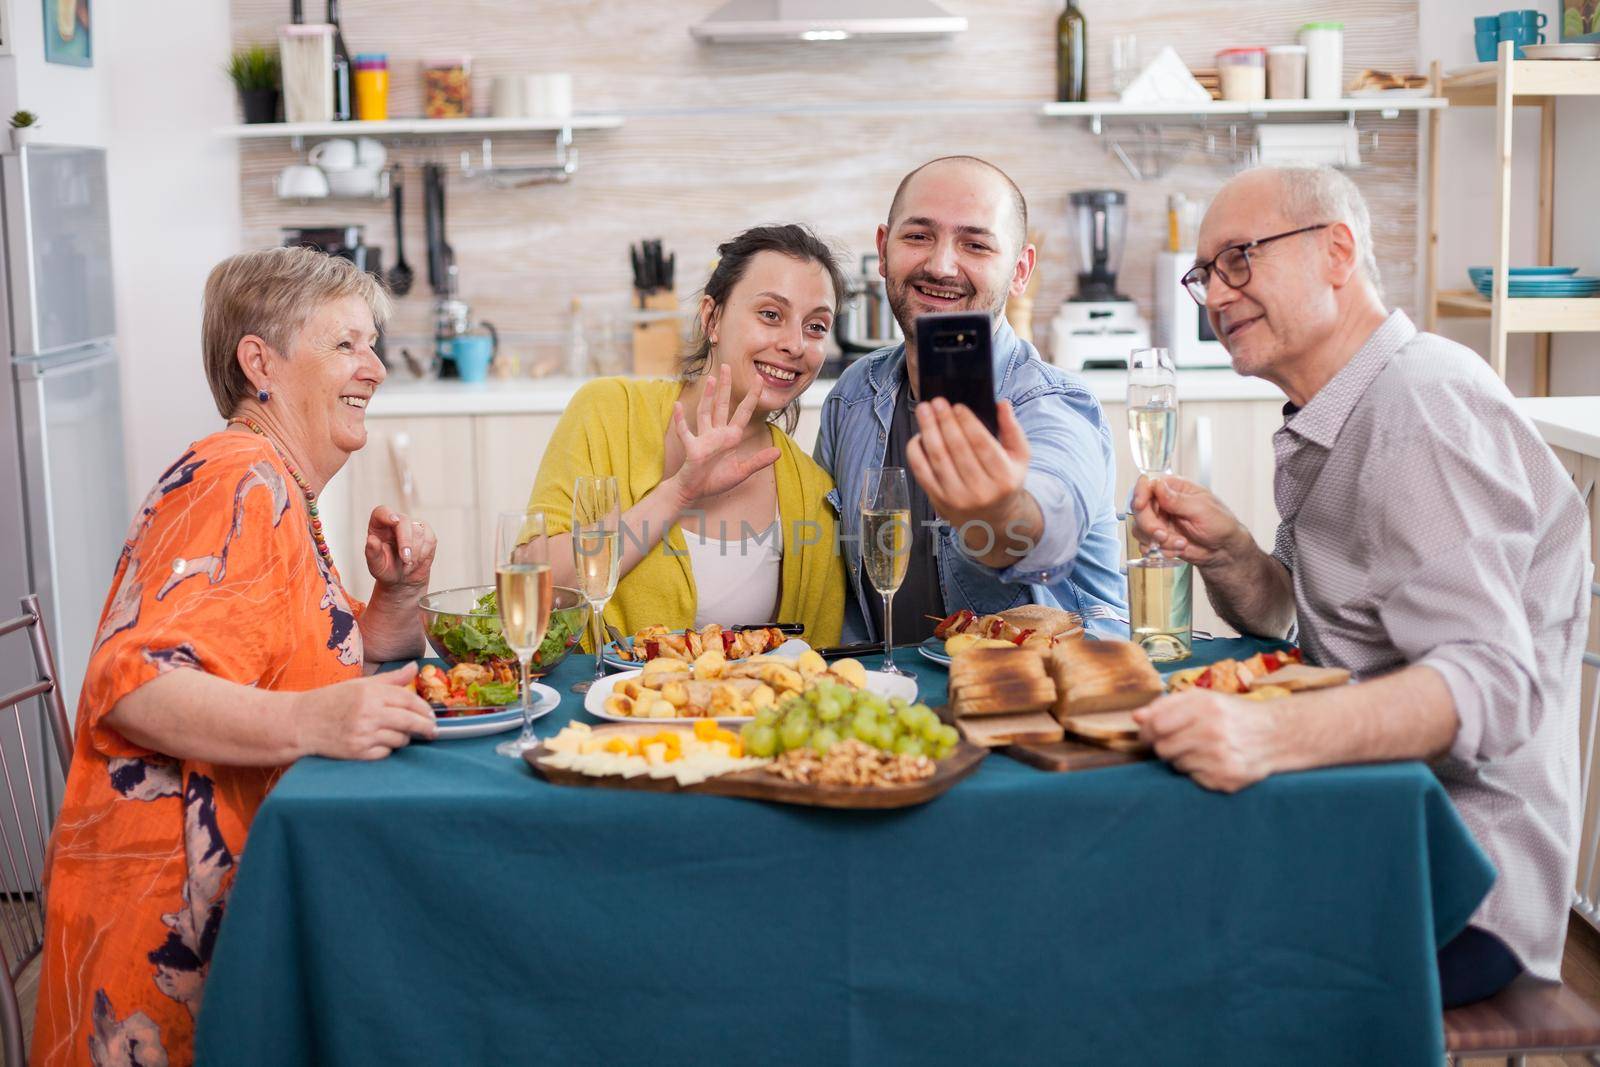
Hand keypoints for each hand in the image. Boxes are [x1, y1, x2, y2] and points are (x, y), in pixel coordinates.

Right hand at [290, 662, 436, 760]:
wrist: (301, 722)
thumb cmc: (332, 701)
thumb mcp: (361, 684)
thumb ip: (391, 679)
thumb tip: (414, 667)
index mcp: (371, 693)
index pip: (410, 701)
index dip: (425, 710)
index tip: (431, 716)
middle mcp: (368, 712)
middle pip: (411, 722)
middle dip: (426, 727)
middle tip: (431, 731)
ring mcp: (363, 734)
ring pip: (400, 739)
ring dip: (404, 739)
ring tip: (398, 735)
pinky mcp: (357, 752)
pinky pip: (386, 753)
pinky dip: (387, 750)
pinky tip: (379, 743)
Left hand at [366, 507, 436, 588]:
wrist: (403, 578)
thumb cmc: (387, 569)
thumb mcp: (376, 565)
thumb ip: (372, 553)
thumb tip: (371, 540)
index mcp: (379, 526)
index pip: (382, 512)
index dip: (388, 514)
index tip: (394, 521)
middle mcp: (396, 521)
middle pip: (404, 521)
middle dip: (406, 541)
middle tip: (406, 560)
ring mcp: (412, 525)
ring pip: (418, 531)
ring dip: (415, 553)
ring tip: (407, 565)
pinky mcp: (426, 532)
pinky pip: (429, 539)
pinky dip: (424, 554)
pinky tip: (417, 560)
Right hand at [664, 364, 780, 507]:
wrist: (696, 491)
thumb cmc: (716, 480)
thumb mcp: (742, 472)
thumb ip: (759, 461)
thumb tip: (778, 452)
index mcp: (731, 437)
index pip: (743, 412)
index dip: (752, 397)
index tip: (759, 380)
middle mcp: (717, 433)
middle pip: (722, 405)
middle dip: (725, 386)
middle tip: (727, 366)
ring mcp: (704, 438)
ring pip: (705, 412)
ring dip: (708, 396)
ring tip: (711, 379)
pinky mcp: (692, 448)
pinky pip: (685, 432)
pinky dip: (680, 420)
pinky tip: (678, 406)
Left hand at [905, 398, 1029, 536]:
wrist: (992, 521)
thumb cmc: (1004, 482)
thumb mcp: (1019, 458)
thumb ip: (1013, 429)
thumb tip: (1002, 403)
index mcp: (1003, 478)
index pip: (982, 445)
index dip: (968, 423)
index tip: (957, 406)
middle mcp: (980, 491)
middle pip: (958, 449)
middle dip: (945, 422)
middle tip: (936, 402)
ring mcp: (957, 498)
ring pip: (938, 458)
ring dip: (928, 431)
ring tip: (924, 410)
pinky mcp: (938, 500)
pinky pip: (922, 472)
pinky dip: (916, 451)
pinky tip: (918, 435)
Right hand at [1129, 475, 1248, 567]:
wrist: (1223, 550)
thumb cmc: (1220, 524)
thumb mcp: (1202, 509)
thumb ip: (1177, 499)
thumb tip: (1158, 485)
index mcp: (1175, 488)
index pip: (1148, 483)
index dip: (1140, 493)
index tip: (1140, 505)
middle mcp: (1163, 502)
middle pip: (1139, 508)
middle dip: (1149, 524)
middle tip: (1163, 535)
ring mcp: (1159, 520)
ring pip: (1139, 527)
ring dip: (1156, 540)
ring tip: (1179, 543)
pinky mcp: (1157, 537)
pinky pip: (1144, 543)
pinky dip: (1158, 549)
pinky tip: (1176, 549)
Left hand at [1132, 689, 1282, 792]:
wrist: (1275, 735)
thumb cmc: (1232, 715)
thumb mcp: (1203, 699)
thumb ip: (1166, 705)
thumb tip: (1136, 717)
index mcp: (1205, 707)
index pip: (1156, 726)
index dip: (1147, 732)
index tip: (1149, 734)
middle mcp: (1212, 732)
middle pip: (1162, 748)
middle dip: (1166, 746)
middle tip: (1182, 741)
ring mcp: (1219, 758)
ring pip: (1176, 765)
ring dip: (1183, 759)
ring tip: (1204, 749)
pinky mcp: (1225, 780)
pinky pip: (1193, 779)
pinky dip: (1198, 772)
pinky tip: (1215, 761)